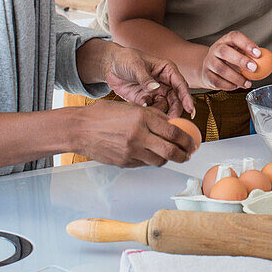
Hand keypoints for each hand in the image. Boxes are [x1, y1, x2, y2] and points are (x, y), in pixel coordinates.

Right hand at [76, 99, 196, 166]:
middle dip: (184, 154)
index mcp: (142, 117)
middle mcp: (138, 135)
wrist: (80, 129)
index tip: (192, 142)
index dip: (187, 139)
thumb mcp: (131, 107)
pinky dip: (150, 160)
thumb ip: (152, 116)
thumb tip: (172, 124)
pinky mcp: (124, 162)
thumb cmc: (103, 115)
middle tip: (188, 154)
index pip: (174, 131)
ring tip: (171, 155)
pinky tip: (150, 154)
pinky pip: (144, 164)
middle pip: (171, 151)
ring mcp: (131, 151)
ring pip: (159, 161)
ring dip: (168, 159)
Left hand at [104, 45, 194, 116]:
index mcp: (167, 70)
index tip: (190, 109)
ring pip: (166, 106)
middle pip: (176, 99)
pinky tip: (143, 109)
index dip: (187, 97)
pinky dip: (150, 112)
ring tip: (156, 117)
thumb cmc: (126, 59)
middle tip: (174, 120)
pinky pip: (152, 109)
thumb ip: (146, 78)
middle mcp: (164, 82)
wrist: (110, 65)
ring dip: (162, 113)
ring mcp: (155, 92)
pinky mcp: (146, 99)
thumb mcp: (136, 66)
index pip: (181, 85)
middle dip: (176, 110)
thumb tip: (155, 88)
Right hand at [200, 31, 259, 90]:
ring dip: (236, 78)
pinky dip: (228, 86)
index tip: (259, 54)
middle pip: (224, 52)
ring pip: (220, 69)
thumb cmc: (231, 59)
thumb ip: (258, 57)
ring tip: (247, 83)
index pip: (235, 37)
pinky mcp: (206, 75)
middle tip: (254, 68)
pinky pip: (217, 81)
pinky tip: (237, 86)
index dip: (246, 44)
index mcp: (227, 40)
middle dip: (240, 60)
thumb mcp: (243, 53)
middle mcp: (216, 49)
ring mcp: (209, 62)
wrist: (211, 68)